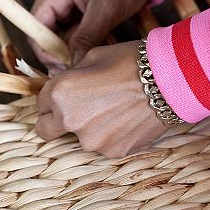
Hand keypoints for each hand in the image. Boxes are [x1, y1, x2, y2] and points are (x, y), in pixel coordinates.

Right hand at [30, 0, 148, 67]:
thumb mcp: (106, 9)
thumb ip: (86, 37)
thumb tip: (73, 63)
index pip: (36, 25)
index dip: (44, 49)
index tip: (61, 64)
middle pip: (44, 31)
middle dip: (56, 51)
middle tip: (72, 67)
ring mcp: (63, 0)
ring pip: (56, 33)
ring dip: (67, 48)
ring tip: (81, 60)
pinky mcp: (73, 7)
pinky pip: (68, 30)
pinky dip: (75, 42)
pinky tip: (86, 51)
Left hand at [35, 41, 168, 157]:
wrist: (170, 79)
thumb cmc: (130, 61)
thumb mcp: (91, 58)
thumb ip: (69, 77)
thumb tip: (65, 87)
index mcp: (59, 93)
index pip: (39, 103)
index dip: (50, 98)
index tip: (61, 97)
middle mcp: (69, 120)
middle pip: (45, 130)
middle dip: (53, 121)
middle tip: (73, 111)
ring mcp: (91, 140)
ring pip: (77, 138)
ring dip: (86, 128)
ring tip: (111, 111)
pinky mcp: (113, 152)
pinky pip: (102, 145)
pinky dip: (109, 135)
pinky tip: (125, 121)